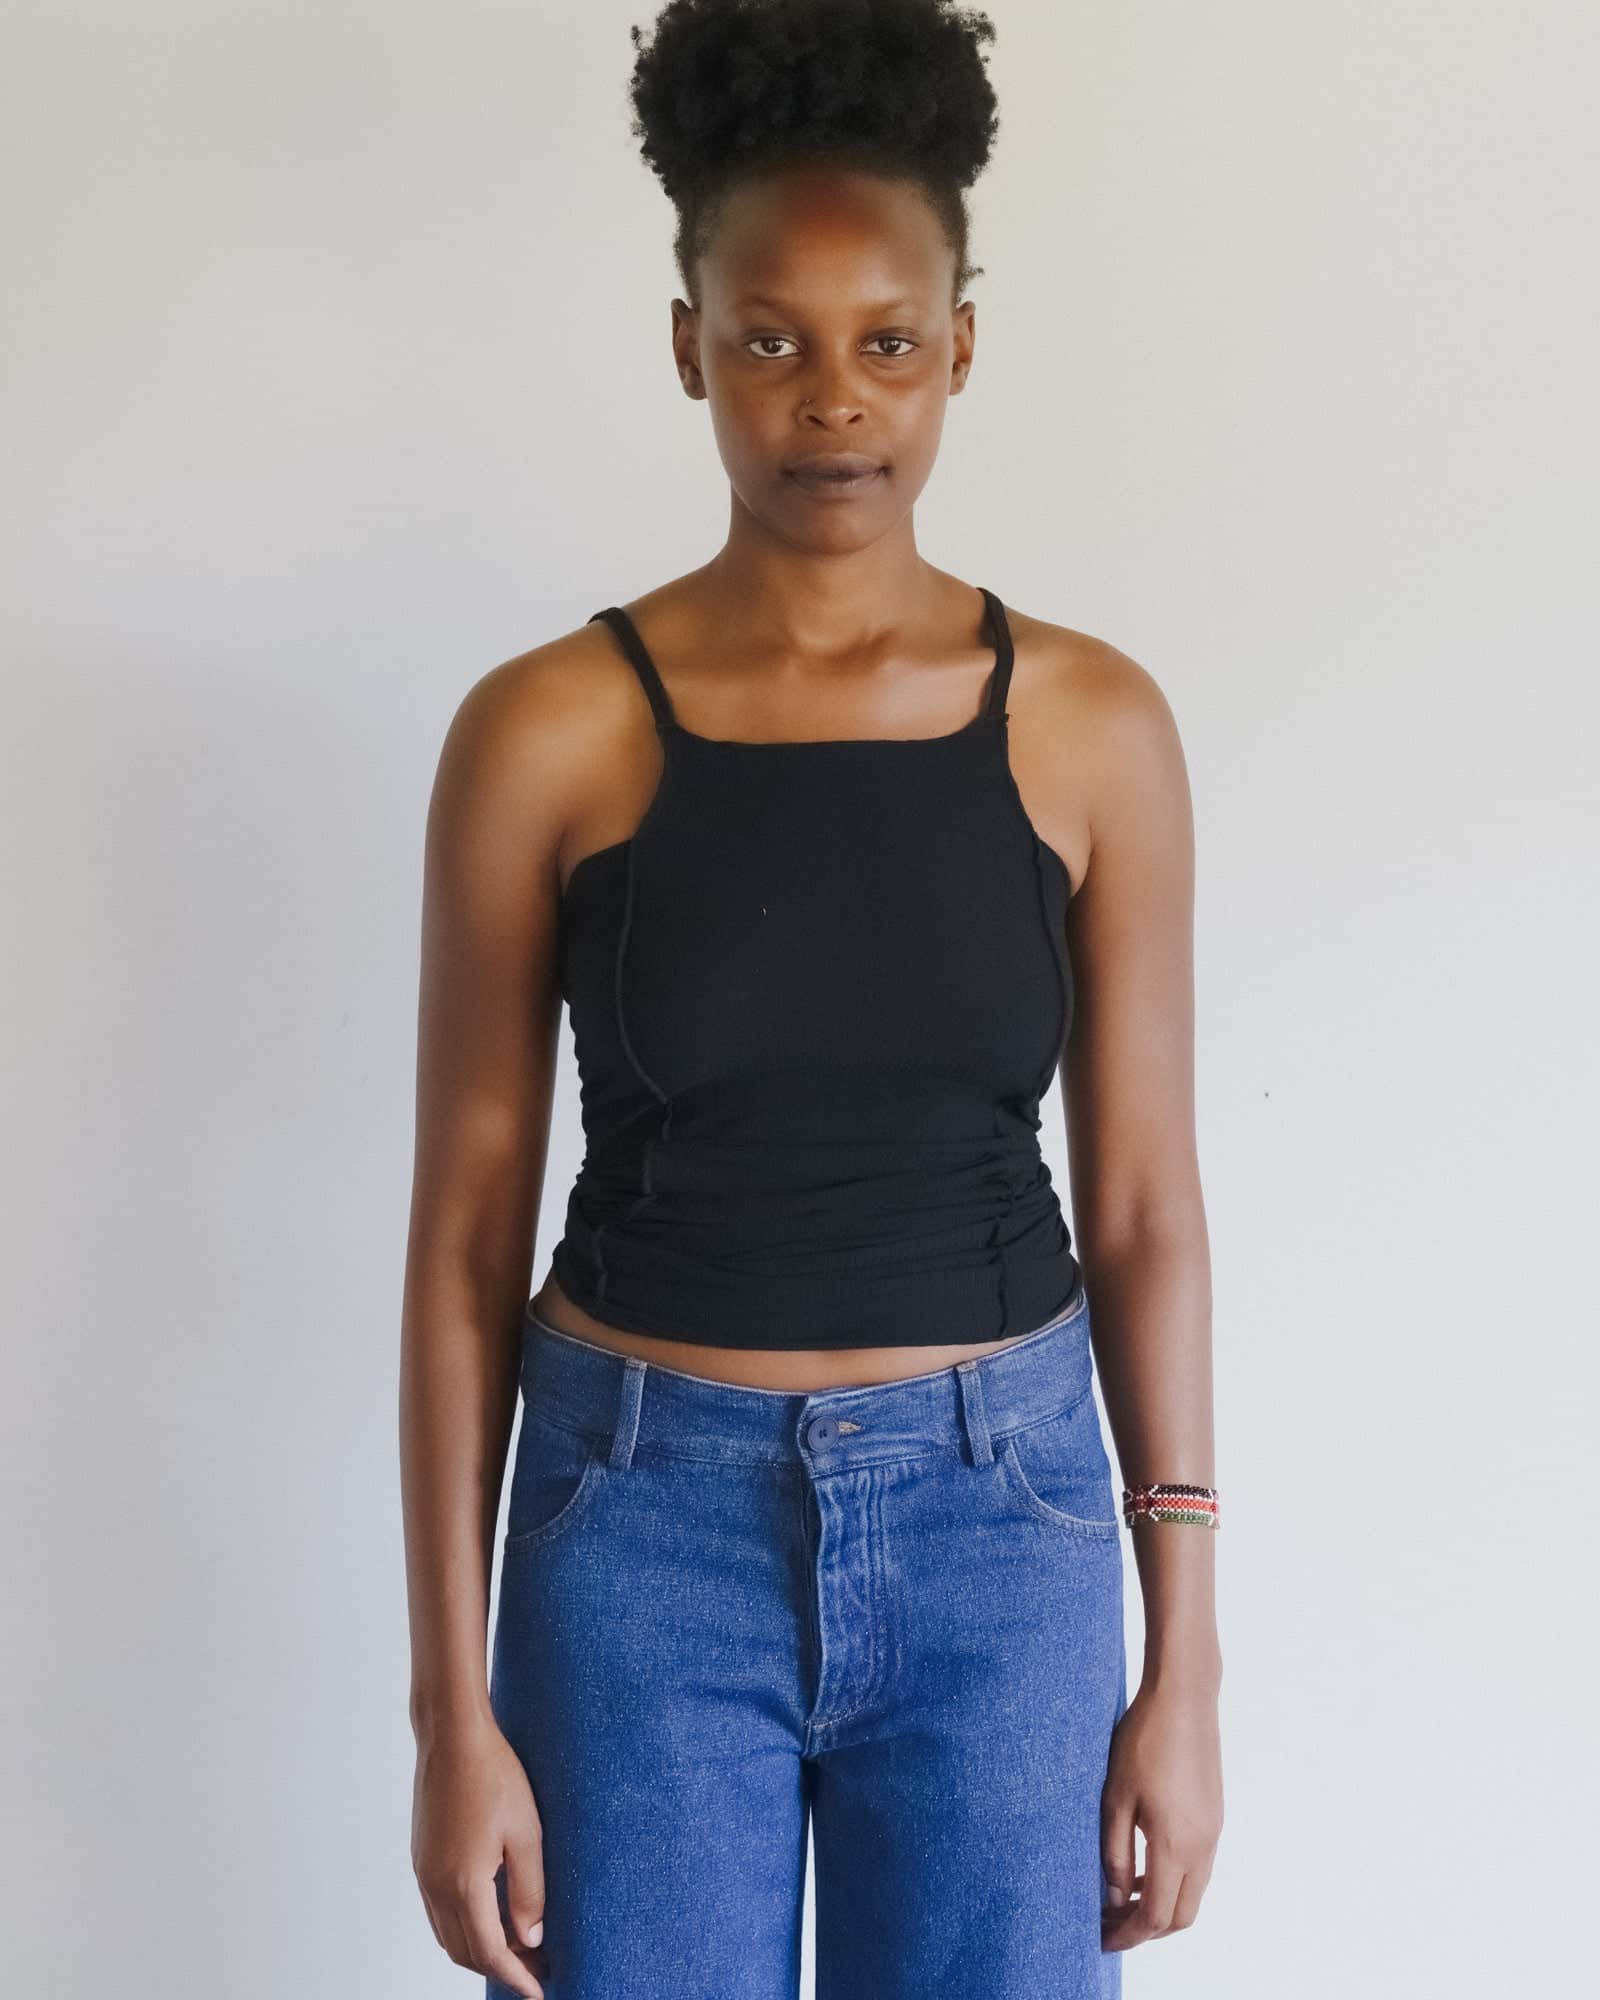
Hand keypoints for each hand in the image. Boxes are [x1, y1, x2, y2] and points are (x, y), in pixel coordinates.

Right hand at [411, 1710, 549, 1997]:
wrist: (452, 1736)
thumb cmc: (494, 1776)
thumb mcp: (526, 1834)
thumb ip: (529, 1892)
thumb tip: (532, 1939)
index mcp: (464, 1884)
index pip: (490, 1952)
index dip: (516, 1977)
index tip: (539, 1991)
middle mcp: (436, 1886)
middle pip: (465, 1951)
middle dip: (500, 1968)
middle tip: (535, 1970)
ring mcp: (424, 1873)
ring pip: (448, 1934)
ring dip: (480, 1949)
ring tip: (518, 1947)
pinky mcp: (422, 1858)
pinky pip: (439, 1911)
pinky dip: (463, 1927)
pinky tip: (490, 1915)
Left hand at [1100, 1677, 1222, 1949]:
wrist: (1184, 1697)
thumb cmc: (1144, 1740)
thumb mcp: (1116, 1799)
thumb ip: (1116, 1854)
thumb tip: (1116, 1898)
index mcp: (1177, 1846)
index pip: (1156, 1916)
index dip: (1128, 1934)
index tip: (1102, 1937)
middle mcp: (1203, 1846)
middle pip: (1182, 1915)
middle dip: (1148, 1929)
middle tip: (1112, 1923)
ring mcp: (1213, 1831)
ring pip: (1193, 1892)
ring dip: (1162, 1904)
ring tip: (1123, 1895)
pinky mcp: (1214, 1814)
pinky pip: (1198, 1866)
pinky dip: (1174, 1879)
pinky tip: (1144, 1862)